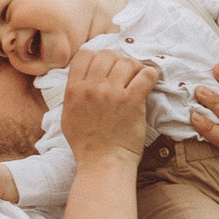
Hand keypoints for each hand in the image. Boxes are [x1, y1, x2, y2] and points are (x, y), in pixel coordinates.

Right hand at [59, 45, 154, 162]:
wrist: (103, 164)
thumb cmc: (87, 145)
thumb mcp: (68, 117)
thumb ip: (73, 94)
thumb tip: (81, 80)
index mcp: (74, 89)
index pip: (85, 55)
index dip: (97, 57)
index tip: (106, 68)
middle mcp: (92, 88)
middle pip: (107, 55)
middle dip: (118, 61)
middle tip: (125, 75)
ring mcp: (112, 93)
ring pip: (127, 62)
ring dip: (134, 68)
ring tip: (136, 80)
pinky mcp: (132, 101)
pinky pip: (145, 74)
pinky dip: (150, 75)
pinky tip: (149, 82)